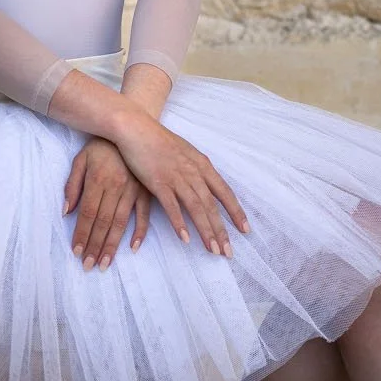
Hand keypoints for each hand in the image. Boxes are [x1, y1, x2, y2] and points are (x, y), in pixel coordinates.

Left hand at [64, 137, 150, 270]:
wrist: (129, 129)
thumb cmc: (101, 147)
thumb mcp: (81, 159)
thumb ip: (72, 185)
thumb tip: (66, 212)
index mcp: (98, 180)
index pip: (88, 213)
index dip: (82, 234)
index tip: (77, 253)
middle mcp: (116, 187)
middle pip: (103, 222)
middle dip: (95, 246)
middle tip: (89, 266)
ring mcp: (133, 190)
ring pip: (121, 222)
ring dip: (113, 245)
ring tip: (105, 263)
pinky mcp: (146, 191)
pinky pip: (145, 214)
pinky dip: (140, 231)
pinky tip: (133, 247)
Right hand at [111, 114, 249, 257]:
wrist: (136, 128)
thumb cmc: (159, 140)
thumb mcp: (186, 152)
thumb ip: (197, 168)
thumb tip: (206, 182)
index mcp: (202, 165)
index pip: (225, 193)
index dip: (235, 212)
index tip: (245, 230)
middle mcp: (193, 173)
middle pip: (212, 205)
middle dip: (222, 230)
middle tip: (228, 252)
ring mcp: (176, 177)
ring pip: (196, 208)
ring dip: (206, 231)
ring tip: (213, 250)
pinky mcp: (158, 182)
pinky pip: (172, 206)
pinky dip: (179, 222)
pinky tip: (185, 238)